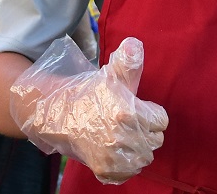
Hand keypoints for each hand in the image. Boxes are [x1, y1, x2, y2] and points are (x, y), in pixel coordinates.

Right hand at [10, 36, 167, 183]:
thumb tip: (135, 44)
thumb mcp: (110, 75)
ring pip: (145, 157)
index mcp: (127, 112)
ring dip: (137, 148)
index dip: (149, 111)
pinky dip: (125, 165)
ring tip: (120, 135)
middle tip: (125, 121)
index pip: (161, 119)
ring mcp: (114, 156)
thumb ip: (128, 62)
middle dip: (144, 129)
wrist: (55, 115)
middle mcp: (123, 137)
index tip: (134, 108)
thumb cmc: (87, 93)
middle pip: (155, 139)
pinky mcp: (106, 170)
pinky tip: (114, 150)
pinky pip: (130, 172)